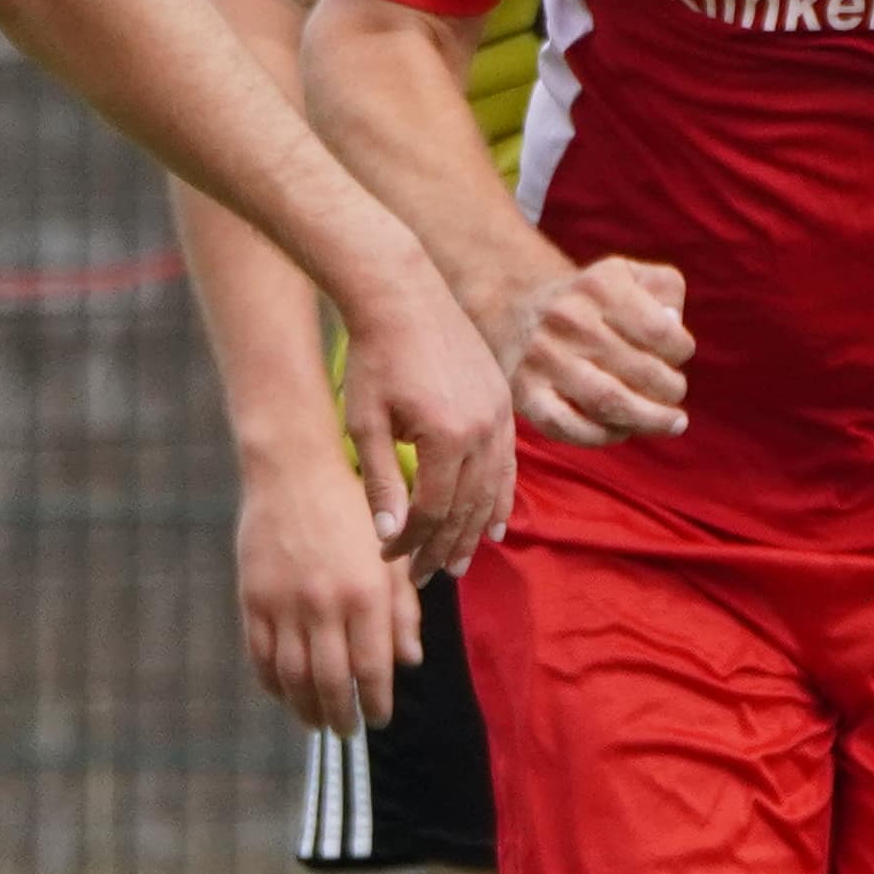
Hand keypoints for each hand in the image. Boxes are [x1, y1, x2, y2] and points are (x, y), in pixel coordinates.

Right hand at [232, 451, 415, 729]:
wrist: (293, 471)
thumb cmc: (351, 510)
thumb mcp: (389, 556)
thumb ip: (402, 610)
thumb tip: (409, 661)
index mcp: (366, 593)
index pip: (373, 668)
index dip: (375, 702)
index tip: (379, 719)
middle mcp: (325, 604)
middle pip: (330, 682)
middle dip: (341, 715)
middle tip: (347, 730)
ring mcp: (284, 603)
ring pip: (293, 677)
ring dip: (305, 708)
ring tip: (317, 722)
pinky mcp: (253, 598)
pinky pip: (260, 656)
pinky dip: (272, 683)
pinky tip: (285, 693)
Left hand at [345, 287, 518, 581]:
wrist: (404, 297)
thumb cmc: (374, 358)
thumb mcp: (365, 423)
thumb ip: (380, 482)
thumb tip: (390, 538)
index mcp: (446, 438)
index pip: (431, 511)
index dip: (410, 541)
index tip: (388, 556)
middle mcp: (482, 431)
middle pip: (466, 508)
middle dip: (442, 547)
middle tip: (424, 576)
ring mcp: (500, 417)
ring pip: (492, 492)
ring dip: (474, 532)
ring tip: (458, 563)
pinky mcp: (505, 405)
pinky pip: (508, 466)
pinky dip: (502, 500)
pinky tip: (496, 526)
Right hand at [491, 254, 690, 447]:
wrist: (515, 313)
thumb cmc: (590, 302)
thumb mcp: (629, 275)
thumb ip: (664, 290)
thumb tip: (673, 322)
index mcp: (599, 286)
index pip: (659, 329)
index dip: (681, 350)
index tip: (679, 356)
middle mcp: (568, 319)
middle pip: (638, 369)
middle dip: (670, 389)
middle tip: (674, 393)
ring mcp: (544, 358)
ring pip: (609, 402)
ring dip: (649, 419)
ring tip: (671, 423)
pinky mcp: (526, 393)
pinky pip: (570, 427)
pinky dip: (604, 436)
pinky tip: (623, 431)